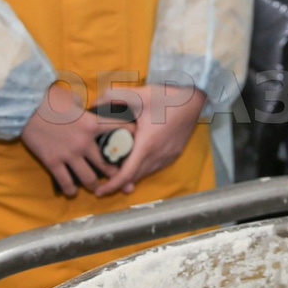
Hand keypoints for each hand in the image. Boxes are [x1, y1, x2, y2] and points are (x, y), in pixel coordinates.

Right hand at [20, 81, 122, 196]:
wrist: (25, 108)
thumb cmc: (50, 100)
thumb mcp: (74, 100)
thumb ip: (86, 109)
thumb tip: (90, 110)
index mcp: (92, 124)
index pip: (121, 130)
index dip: (131, 135)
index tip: (134, 140)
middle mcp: (84, 142)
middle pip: (107, 164)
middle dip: (114, 172)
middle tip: (118, 176)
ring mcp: (69, 155)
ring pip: (89, 179)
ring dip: (94, 185)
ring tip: (96, 188)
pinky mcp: (53, 163)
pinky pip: (66, 183)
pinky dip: (71, 190)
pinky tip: (72, 191)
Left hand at [92, 85, 208, 195]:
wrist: (194, 98)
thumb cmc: (167, 98)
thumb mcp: (138, 95)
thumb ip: (113, 97)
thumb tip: (93, 104)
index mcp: (147, 146)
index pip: (127, 174)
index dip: (111, 185)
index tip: (99, 192)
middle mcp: (158, 156)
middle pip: (134, 177)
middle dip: (118, 183)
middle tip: (102, 182)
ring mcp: (168, 156)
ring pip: (145, 173)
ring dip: (131, 176)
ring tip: (117, 173)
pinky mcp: (174, 154)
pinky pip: (155, 167)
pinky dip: (143, 169)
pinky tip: (136, 161)